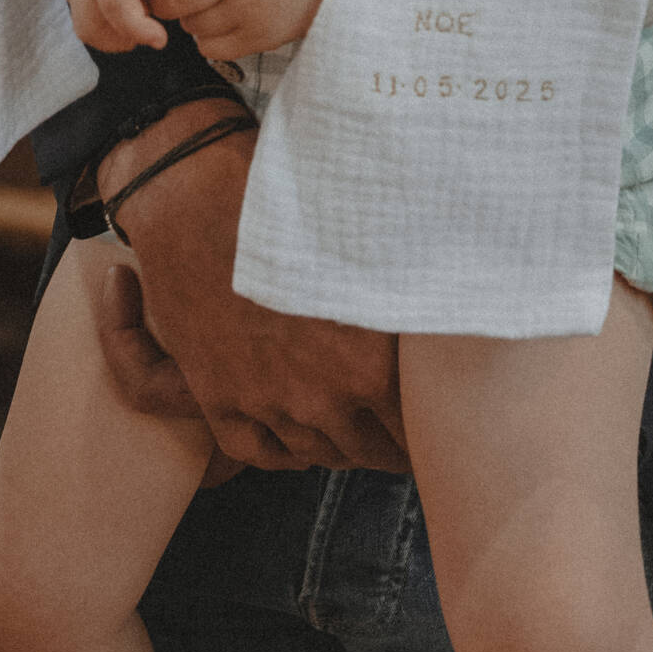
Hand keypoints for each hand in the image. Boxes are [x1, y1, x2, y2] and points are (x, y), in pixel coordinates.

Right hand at [94, 99, 406, 470]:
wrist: (196, 199)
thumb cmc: (293, 207)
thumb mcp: (370, 246)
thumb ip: (408, 290)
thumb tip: (456, 291)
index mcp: (369, 363)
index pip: (415, 426)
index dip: (430, 427)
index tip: (440, 421)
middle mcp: (322, 395)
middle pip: (368, 448)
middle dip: (389, 443)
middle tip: (404, 435)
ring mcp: (267, 402)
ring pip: (316, 452)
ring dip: (339, 447)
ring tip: (357, 434)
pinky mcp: (218, 397)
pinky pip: (258, 450)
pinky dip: (283, 451)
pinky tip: (299, 440)